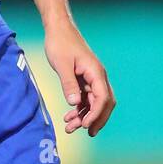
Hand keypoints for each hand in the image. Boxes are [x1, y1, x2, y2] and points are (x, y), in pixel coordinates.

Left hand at [44, 21, 115, 137]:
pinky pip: (86, 98)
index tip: (85, 125)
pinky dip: (79, 109)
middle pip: (104, 103)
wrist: (58, 30)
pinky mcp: (83, 79)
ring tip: (71, 128)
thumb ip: (68, 84)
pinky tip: (69, 117)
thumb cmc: (60, 43)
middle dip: (97, 119)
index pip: (103, 98)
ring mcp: (91, 79)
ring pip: (94, 102)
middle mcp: (97, 77)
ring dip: (85, 116)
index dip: (96, 114)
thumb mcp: (62, 64)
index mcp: (96, 72)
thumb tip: (74, 103)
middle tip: (88, 134)